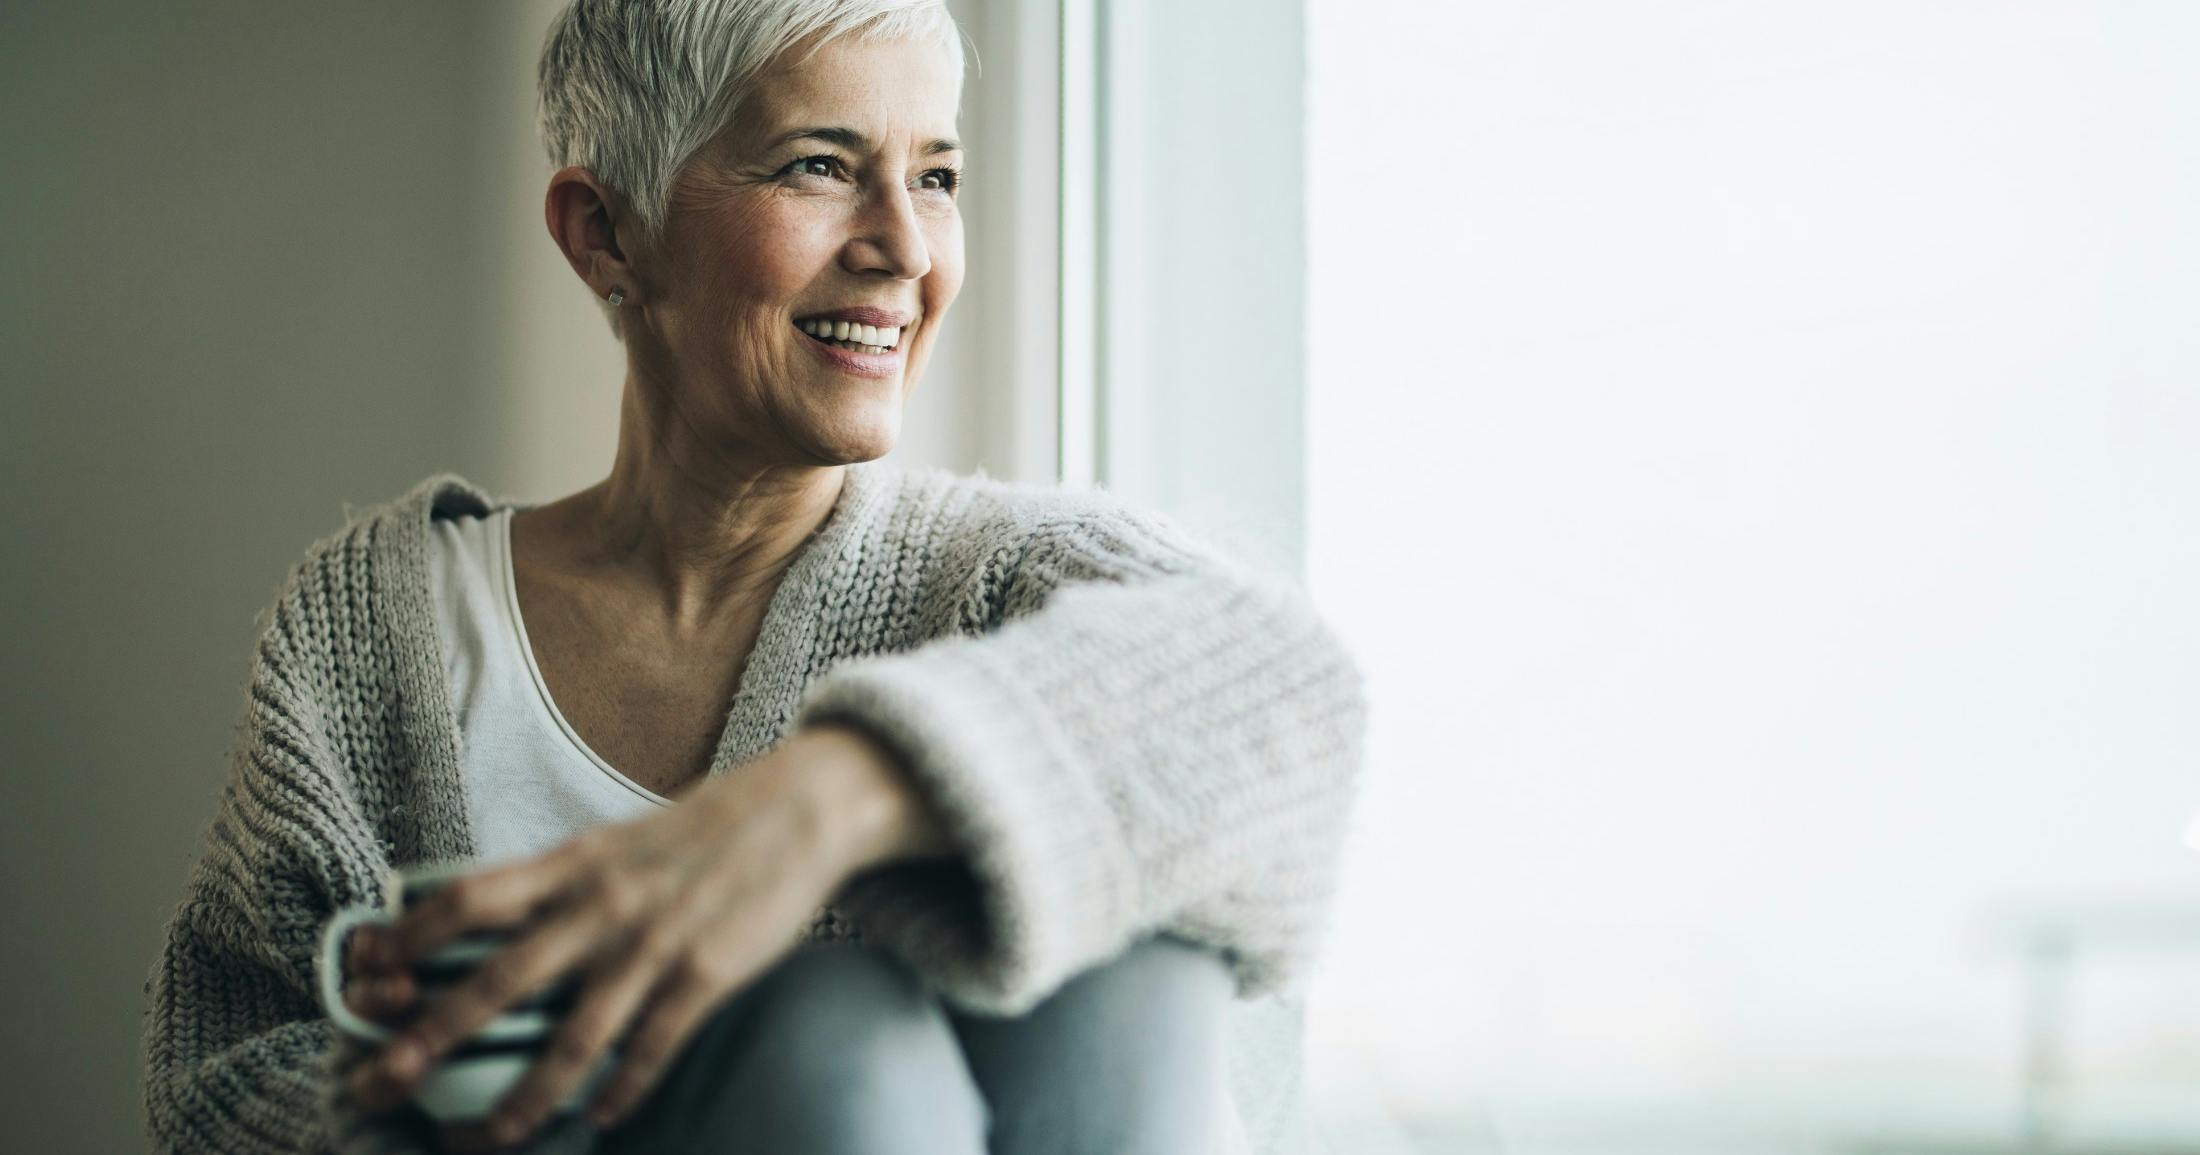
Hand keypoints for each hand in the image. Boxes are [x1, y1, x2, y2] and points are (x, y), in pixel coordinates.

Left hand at [344, 723, 951, 1147]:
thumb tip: (493, 916)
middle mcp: (602, 905)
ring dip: (527, 1095)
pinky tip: (601, 1120)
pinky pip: (652, 1047)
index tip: (364, 973)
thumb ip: (560, 881)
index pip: (468, 897)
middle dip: (431, 1037)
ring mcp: (655, 943)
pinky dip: (622, 1090)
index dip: (409, 937)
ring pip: (574, 1036)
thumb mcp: (617, 839)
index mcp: (575, 863)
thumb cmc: (705, 828)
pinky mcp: (707, 974)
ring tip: (492, 1137)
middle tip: (379, 1082)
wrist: (802, 807)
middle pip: (498, 978)